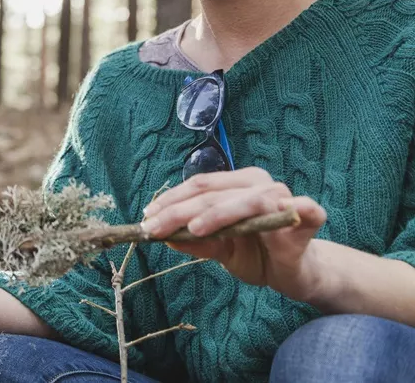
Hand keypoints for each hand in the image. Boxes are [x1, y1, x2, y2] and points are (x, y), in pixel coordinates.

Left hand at [141, 167, 326, 297]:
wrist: (295, 274)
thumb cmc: (256, 255)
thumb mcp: (219, 250)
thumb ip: (196, 241)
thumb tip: (162, 235)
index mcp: (236, 184)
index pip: (199, 186)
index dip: (171, 200)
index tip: (147, 217)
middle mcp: (258, 184)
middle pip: (214, 192)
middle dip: (180, 211)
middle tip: (155, 228)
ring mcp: (284, 197)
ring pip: (246, 200)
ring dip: (217, 214)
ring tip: (193, 229)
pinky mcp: (310, 215)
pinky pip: (304, 208)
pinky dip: (295, 208)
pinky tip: (281, 214)